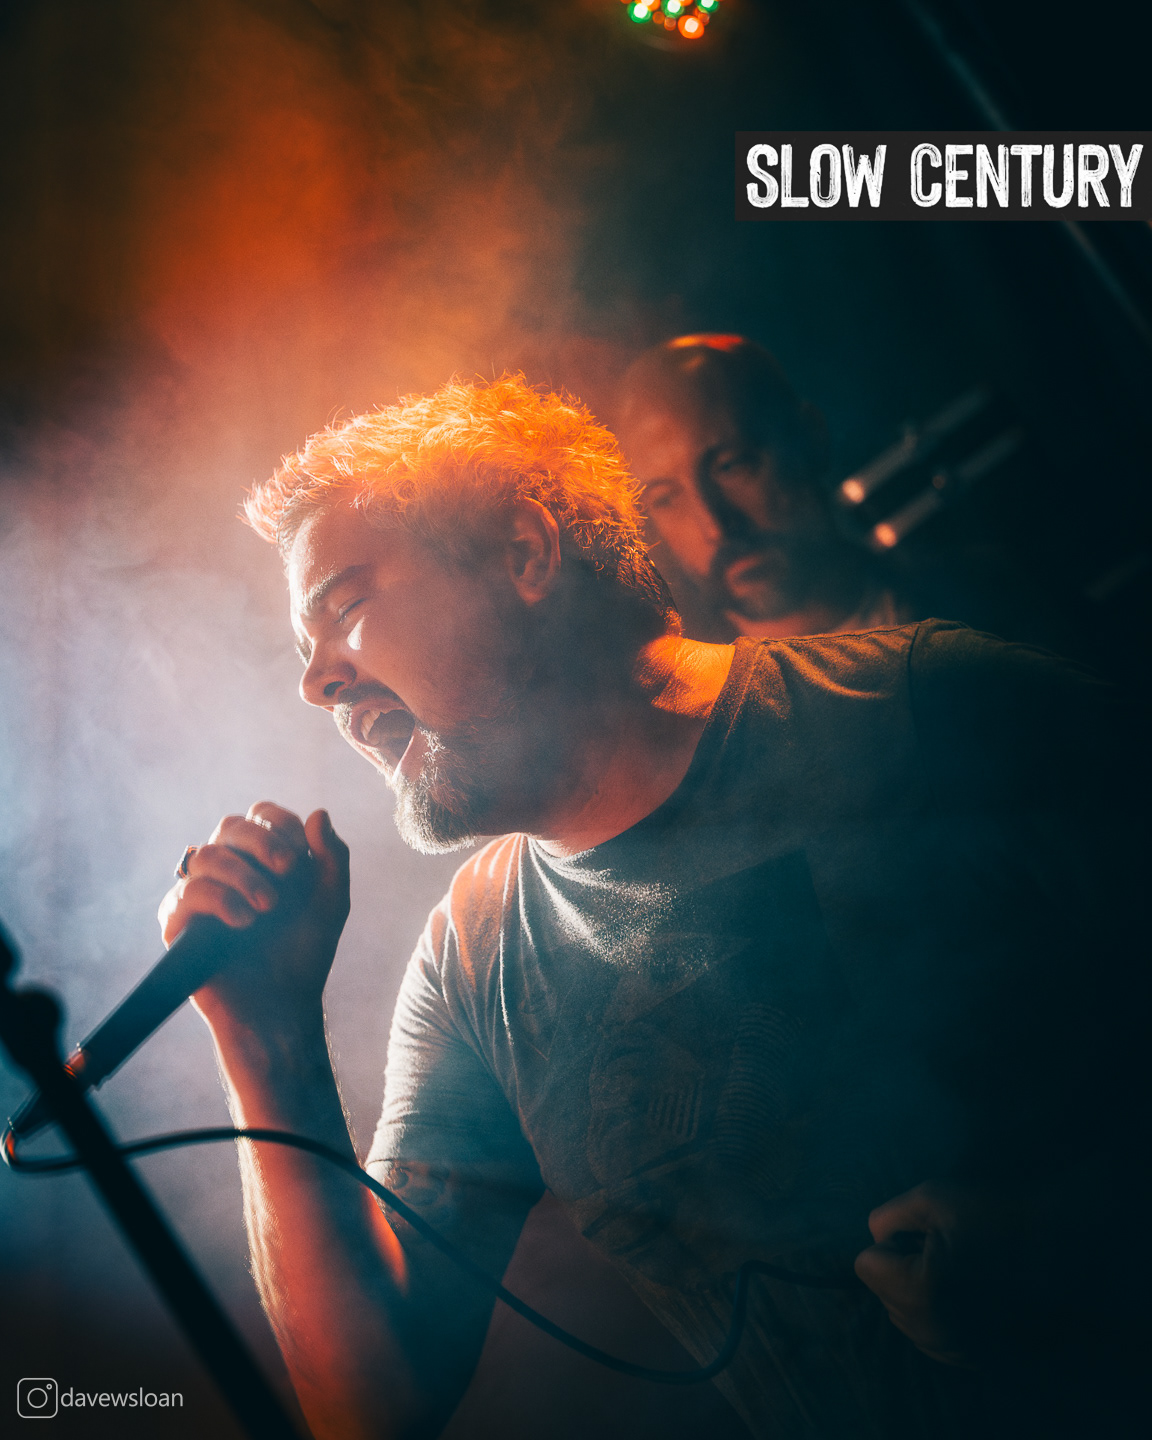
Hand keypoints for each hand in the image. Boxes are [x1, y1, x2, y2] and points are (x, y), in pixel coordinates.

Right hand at [157, 802, 349, 1033]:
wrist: (282, 1006)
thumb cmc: (304, 953)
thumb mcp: (330, 902)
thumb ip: (332, 857)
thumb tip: (319, 812)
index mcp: (262, 859)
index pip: (260, 815)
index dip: (280, 824)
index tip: (302, 855)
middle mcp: (228, 871)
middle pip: (229, 825)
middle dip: (261, 842)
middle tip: (289, 871)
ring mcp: (201, 896)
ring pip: (205, 855)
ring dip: (242, 874)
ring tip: (268, 907)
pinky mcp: (179, 925)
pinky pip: (184, 893)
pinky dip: (218, 900)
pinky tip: (243, 922)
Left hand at [854, 1181, 995, 1366]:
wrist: (1063, 1253)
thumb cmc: (998, 1219)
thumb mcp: (932, 1198)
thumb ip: (888, 1217)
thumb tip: (874, 1238)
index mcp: (918, 1292)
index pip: (865, 1265)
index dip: (892, 1243)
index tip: (927, 1237)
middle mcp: (931, 1332)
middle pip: (883, 1293)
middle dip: (902, 1269)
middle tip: (946, 1250)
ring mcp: (953, 1351)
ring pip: (904, 1316)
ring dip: (918, 1292)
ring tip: (962, 1271)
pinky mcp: (972, 1359)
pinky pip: (930, 1334)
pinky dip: (939, 1313)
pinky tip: (971, 1295)